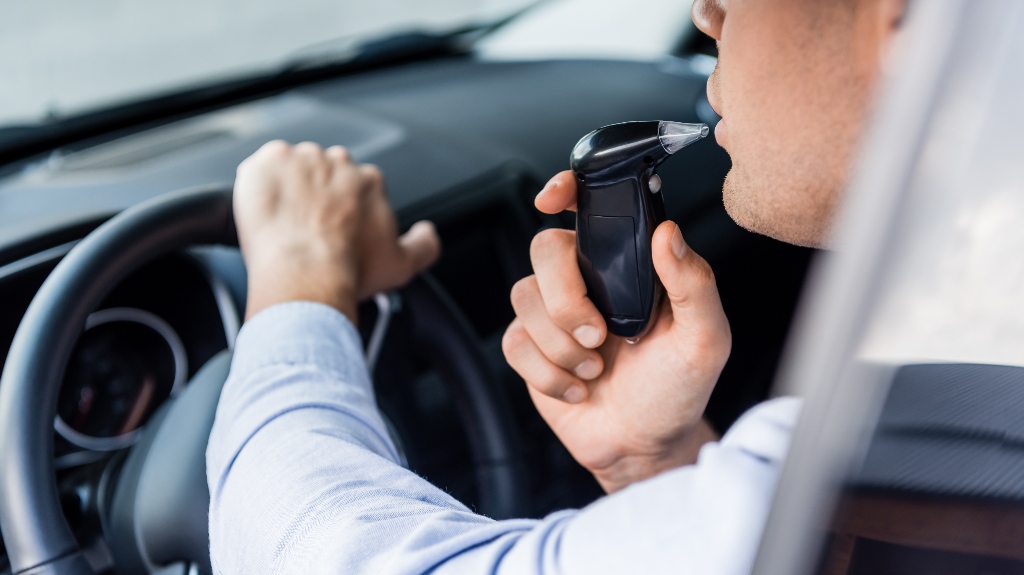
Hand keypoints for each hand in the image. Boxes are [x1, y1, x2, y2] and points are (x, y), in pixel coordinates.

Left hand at [234, 141, 440, 322]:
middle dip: (315, 196)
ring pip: (290, 171)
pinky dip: (258, 187)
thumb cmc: (349, 270)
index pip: (355, 187)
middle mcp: (337, 163)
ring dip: (286, 191)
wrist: (306, 274)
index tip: (334, 230)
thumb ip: (424, 246)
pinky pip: (259, 168)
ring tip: (282, 225)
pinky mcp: (266, 164)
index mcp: (369, 180)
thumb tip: (428, 234)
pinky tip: (263, 214)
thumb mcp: (402, 266)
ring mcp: (299, 160)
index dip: (344, 210)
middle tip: (307, 229)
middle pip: (323, 174)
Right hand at [502, 171, 729, 492]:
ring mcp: (553, 312)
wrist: (644, 446)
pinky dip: (547, 373)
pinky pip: (514, 341)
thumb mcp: (704, 340)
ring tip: (595, 369)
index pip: (590, 208)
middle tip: (600, 336)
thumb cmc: (678, 389)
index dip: (565, 190)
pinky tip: (577, 387)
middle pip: (543, 248)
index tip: (552, 200)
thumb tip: (668, 233)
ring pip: (522, 296)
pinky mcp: (529, 347)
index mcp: (629, 264)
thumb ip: (694, 285)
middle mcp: (587, 279)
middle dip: (566, 297)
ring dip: (560, 344)